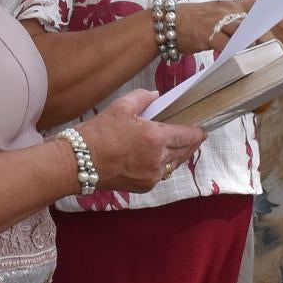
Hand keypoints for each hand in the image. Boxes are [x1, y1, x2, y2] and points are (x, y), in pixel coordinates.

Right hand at [76, 89, 205, 192]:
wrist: (79, 162)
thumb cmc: (98, 133)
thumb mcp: (120, 107)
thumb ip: (142, 98)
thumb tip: (156, 96)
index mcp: (155, 138)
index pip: (187, 135)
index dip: (198, 132)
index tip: (203, 129)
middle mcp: (158, 159)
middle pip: (185, 151)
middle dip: (192, 144)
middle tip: (196, 137)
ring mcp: (152, 175)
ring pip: (175, 164)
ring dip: (180, 155)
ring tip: (181, 147)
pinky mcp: (144, 186)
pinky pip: (162, 174)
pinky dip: (165, 166)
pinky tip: (161, 158)